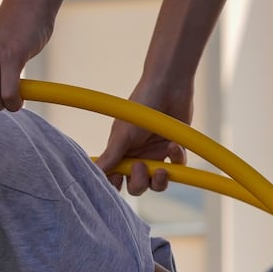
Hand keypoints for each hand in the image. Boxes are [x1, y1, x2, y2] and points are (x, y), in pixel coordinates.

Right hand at [94, 78, 193, 194]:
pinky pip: (177, 166)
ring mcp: (156, 154)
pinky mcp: (174, 149)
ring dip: (159, 181)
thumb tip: (95, 173)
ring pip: (156, 182)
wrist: (169, 86)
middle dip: (139, 183)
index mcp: (121, 153)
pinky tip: (173, 146)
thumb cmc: (141, 104)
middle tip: (140, 166)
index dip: (116, 185)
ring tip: (161, 169)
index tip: (118, 182)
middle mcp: (138, 156)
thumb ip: (111, 156)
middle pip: (136, 185)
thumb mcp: (123, 133)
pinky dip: (177, 159)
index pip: (115, 178)